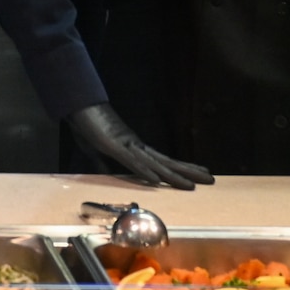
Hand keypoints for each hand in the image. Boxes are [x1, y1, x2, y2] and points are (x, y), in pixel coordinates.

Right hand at [66, 103, 213, 189]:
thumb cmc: (87, 126)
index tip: (198, 172)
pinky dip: (145, 171)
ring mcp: (127, 146)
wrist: (78, 105)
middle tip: (211, 179)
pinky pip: (132, 161)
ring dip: (175, 175)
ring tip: (195, 184)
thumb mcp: (95, 150)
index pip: (161, 160)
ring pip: (156, 163)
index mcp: (133, 148)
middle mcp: (136, 147)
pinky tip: (157, 180)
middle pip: (166, 161)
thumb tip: (108, 175)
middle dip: (189, 171)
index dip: (180, 168)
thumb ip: (103, 164)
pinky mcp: (114, 146)